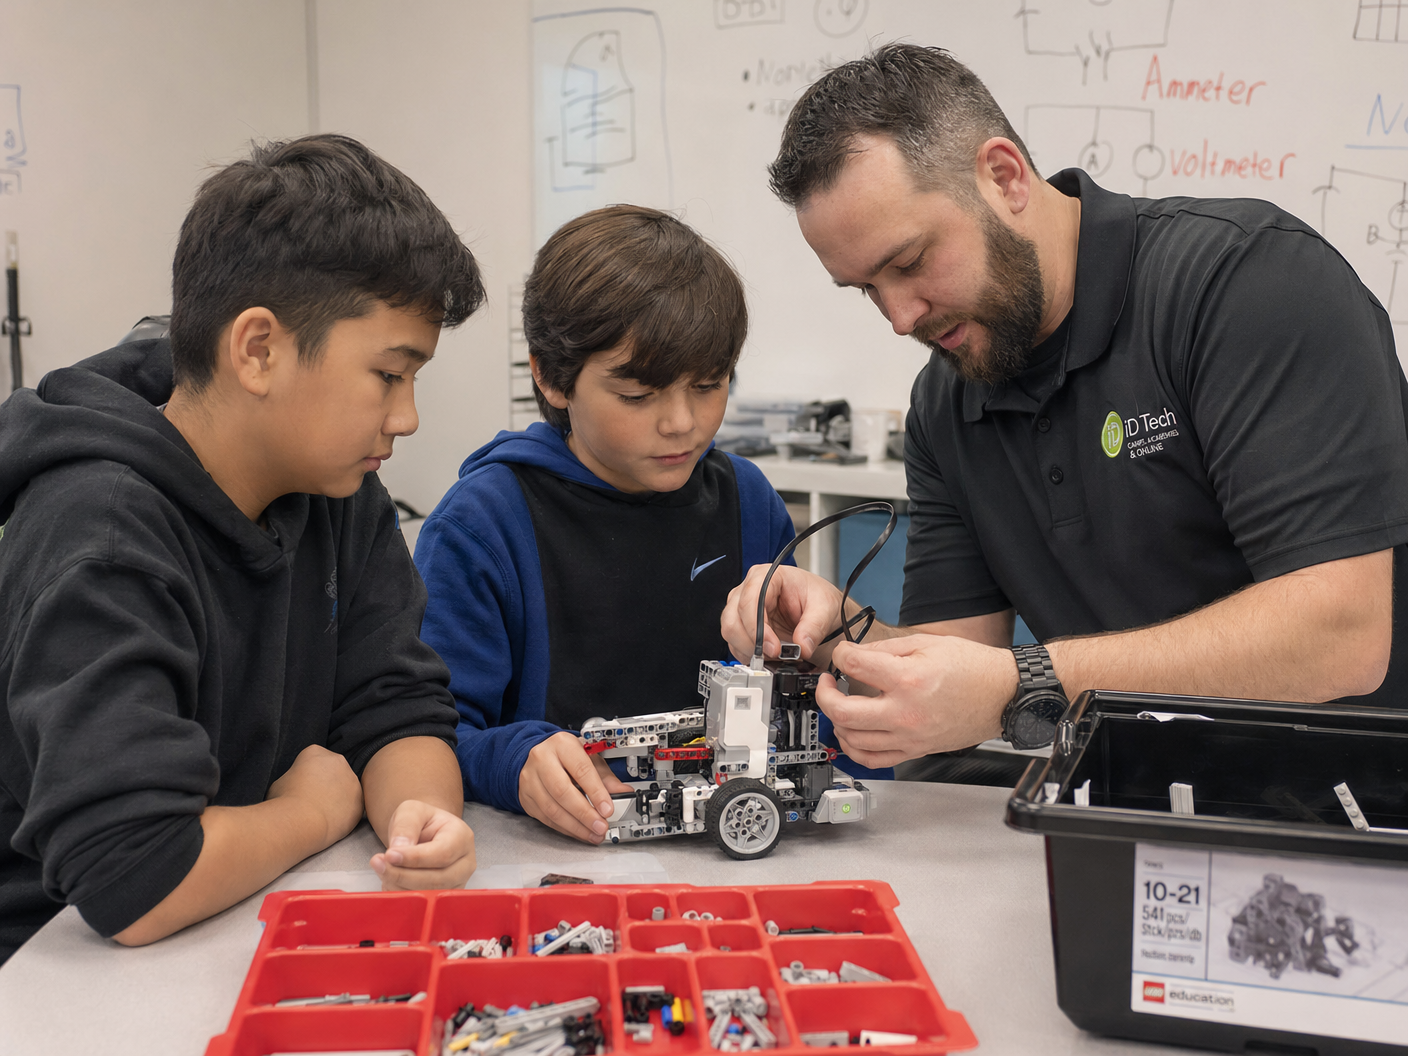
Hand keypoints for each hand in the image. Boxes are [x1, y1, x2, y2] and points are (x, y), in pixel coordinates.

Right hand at [266, 744, 363, 848]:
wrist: (301, 821)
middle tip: (313, 800)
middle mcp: (338, 761)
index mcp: (315, 752)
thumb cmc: (284, 801)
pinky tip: (332, 822)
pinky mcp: (360, 801)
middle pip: (333, 770)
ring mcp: (352, 780)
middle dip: (326, 782)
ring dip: (338, 797)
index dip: (306, 774)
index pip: (313, 758)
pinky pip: (353, 806)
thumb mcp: (280, 782)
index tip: (300, 787)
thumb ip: (294, 777)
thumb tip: (297, 785)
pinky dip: (345, 813)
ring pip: (346, 787)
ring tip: (321, 813)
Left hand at [370, 800, 475, 889]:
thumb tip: (398, 849)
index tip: (389, 855)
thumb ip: (406, 825)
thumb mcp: (412, 811)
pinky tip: (389, 880)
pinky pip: (423, 903)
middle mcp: (465, 863)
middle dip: (403, 874)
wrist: (426, 835)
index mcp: (462, 837)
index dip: (415, 858)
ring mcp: (458, 883)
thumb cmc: (422, 821)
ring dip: (400, 886)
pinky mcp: (445, 897)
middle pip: (438, 878)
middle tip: (378, 863)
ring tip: (382, 869)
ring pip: (429, 894)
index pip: (442, 853)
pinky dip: (402, 895)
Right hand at [519, 732, 632, 843]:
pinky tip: (578, 832)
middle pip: (563, 791)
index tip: (608, 809)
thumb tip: (623, 792)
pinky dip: (564, 828)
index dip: (596, 792)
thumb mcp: (589, 758)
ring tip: (593, 833)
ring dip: (575, 826)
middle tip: (601, 826)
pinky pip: (545, 818)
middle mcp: (542, 760)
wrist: (538, 756)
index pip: (580, 770)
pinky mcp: (526, 797)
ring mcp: (530, 779)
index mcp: (562, 745)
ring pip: (552, 808)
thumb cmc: (566, 756)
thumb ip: (606, 777)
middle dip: (584, 814)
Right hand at [721, 563, 845, 662]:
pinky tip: (769, 656)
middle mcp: (750, 589)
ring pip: (730, 633)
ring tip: (775, 656)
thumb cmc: (818, 598)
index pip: (750, 600)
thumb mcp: (825, 608)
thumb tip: (801, 646)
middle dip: (752, 643)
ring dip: (750, 651)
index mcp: (768, 576)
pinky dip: (750, 655)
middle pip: (733, 619)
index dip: (757, 627)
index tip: (773, 647)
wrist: (819, 609)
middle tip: (775, 655)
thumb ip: (814, 627)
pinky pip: (735, 644)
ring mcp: (742, 607)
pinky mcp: (742, 625)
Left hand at [817, 635, 1017, 766]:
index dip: (841, 655)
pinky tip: (850, 735)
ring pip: (853, 740)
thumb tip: (857, 654)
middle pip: (842, 711)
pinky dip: (853, 749)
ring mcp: (909, 736)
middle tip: (827, 683)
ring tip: (838, 706)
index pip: (854, 666)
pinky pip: (873, 760)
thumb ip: (886, 648)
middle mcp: (905, 713)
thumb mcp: (927, 643)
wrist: (1003, 694)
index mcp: (908, 679)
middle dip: (825, 694)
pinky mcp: (916, 750)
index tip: (843, 655)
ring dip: (836, 722)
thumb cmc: (973, 668)